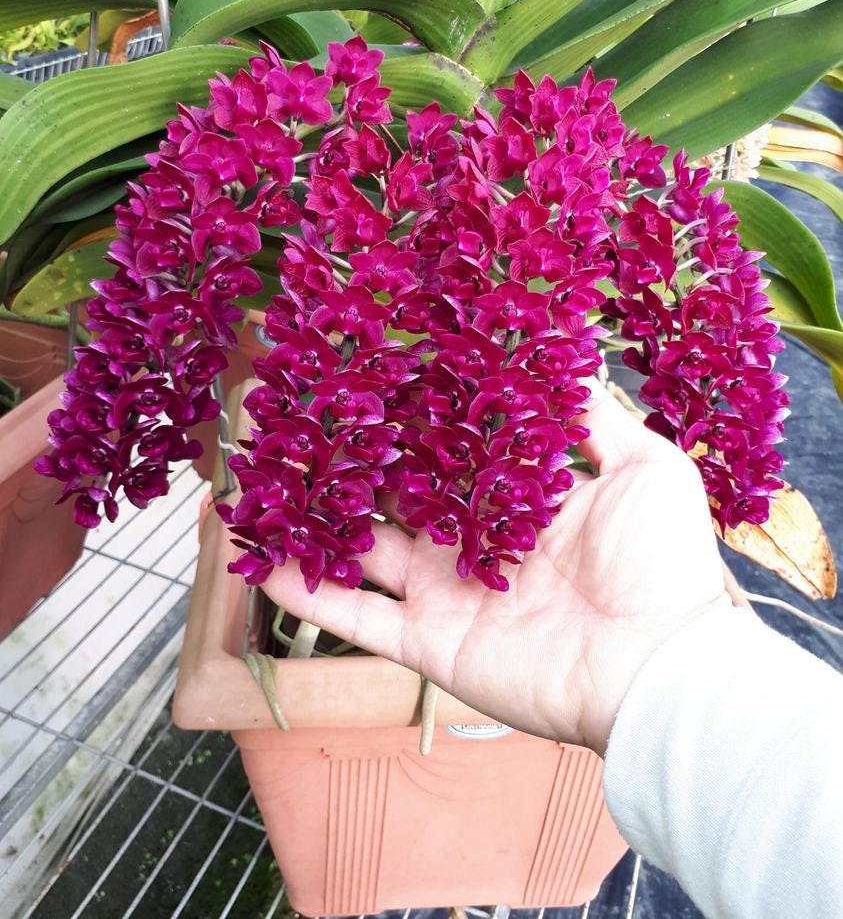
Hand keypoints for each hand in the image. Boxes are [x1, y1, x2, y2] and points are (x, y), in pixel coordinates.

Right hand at [262, 382, 731, 754]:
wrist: (660, 671)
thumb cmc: (661, 564)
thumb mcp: (645, 467)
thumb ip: (597, 416)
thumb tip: (567, 356)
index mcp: (517, 499)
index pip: (450, 448)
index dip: (411, 417)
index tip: (370, 378)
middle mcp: (472, 543)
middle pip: (395, 496)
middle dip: (350, 464)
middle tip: (299, 424)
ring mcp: (446, 594)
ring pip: (363, 551)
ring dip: (316, 521)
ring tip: (266, 482)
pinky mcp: (428, 643)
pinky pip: (356, 618)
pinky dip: (308, 594)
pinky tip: (264, 560)